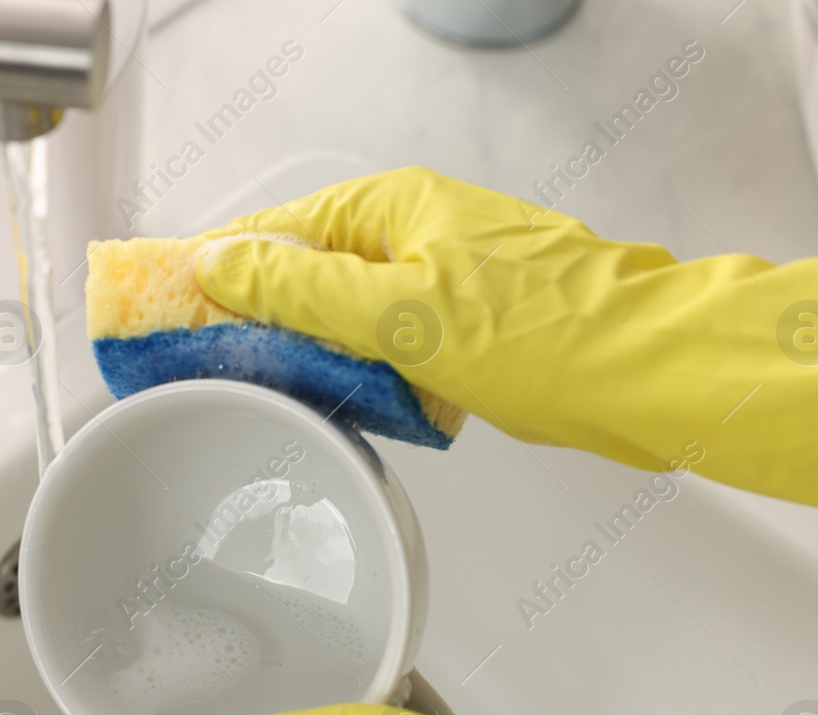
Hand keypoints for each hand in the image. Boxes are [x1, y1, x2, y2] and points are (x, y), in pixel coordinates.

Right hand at [194, 167, 817, 536]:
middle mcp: (417, 229)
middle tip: (219, 371)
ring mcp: (447, 274)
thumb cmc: (540, 336)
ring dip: (320, 351)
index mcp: (394, 207)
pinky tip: (359, 405)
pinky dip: (371, 369)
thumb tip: (220, 262)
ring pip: (352, 310)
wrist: (648, 372)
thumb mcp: (400, 313)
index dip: (219, 269)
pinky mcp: (472, 320)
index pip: (276, 230)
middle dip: (264, 318)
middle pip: (310, 268)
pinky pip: (394, 338)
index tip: (169, 309)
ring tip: (281, 395)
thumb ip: (304, 289)